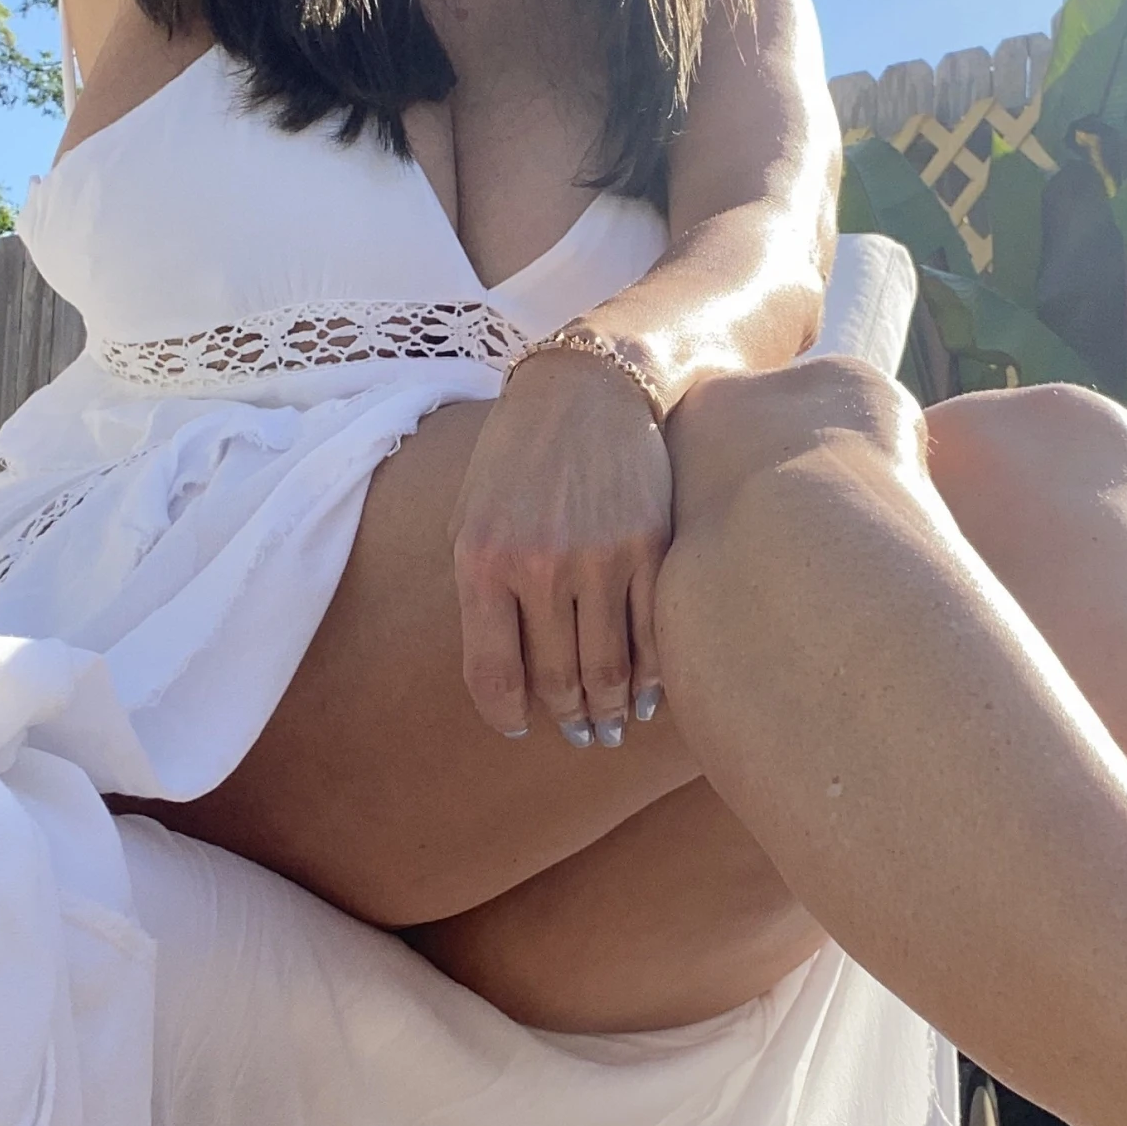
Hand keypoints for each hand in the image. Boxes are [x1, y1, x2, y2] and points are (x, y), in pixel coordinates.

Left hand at [450, 349, 671, 748]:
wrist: (588, 389)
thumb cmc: (519, 457)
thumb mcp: (473, 516)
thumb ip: (479, 591)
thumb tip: (503, 674)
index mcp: (482, 560)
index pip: (493, 673)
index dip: (505, 714)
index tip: (519, 727)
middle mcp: (540, 565)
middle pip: (557, 679)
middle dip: (568, 718)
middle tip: (579, 736)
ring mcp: (600, 558)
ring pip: (609, 668)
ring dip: (612, 709)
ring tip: (612, 726)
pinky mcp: (650, 547)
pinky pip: (652, 634)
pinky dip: (653, 675)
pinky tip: (649, 694)